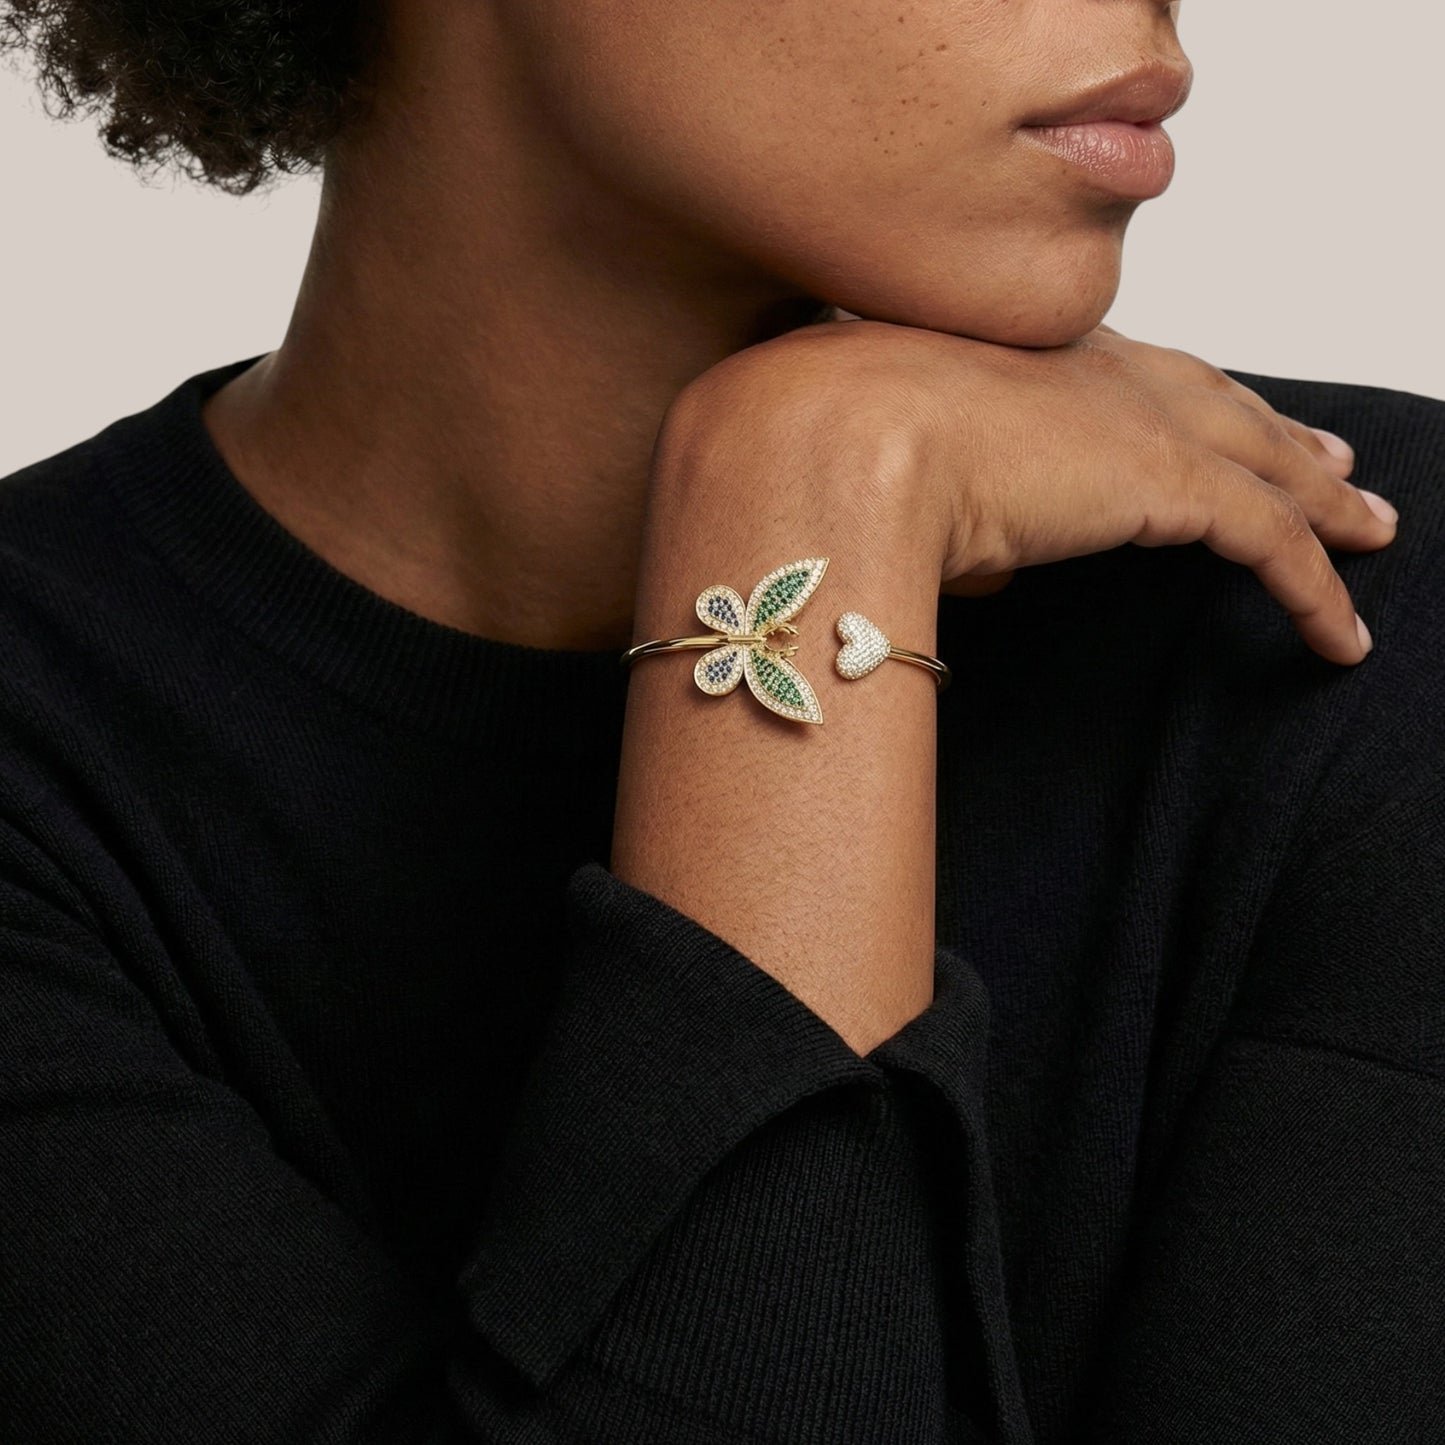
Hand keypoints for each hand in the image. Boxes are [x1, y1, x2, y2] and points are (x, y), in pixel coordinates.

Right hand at [679, 317, 1395, 665]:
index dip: (1178, 400)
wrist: (826, 435)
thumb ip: (938, 506)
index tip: (1209, 417)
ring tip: (1368, 523)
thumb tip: (972, 560)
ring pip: (1260, 461)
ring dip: (1319, 498)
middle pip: (1213, 403)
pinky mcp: (1167, 482)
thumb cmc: (812, 446)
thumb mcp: (873, 475)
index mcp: (1012, 360)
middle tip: (1326, 458)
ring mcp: (1133, 420)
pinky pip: (1269, 541)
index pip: (1123, 378)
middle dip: (1273, 432)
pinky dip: (1314, 587)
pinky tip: (1339, 633)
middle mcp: (1086, 372)